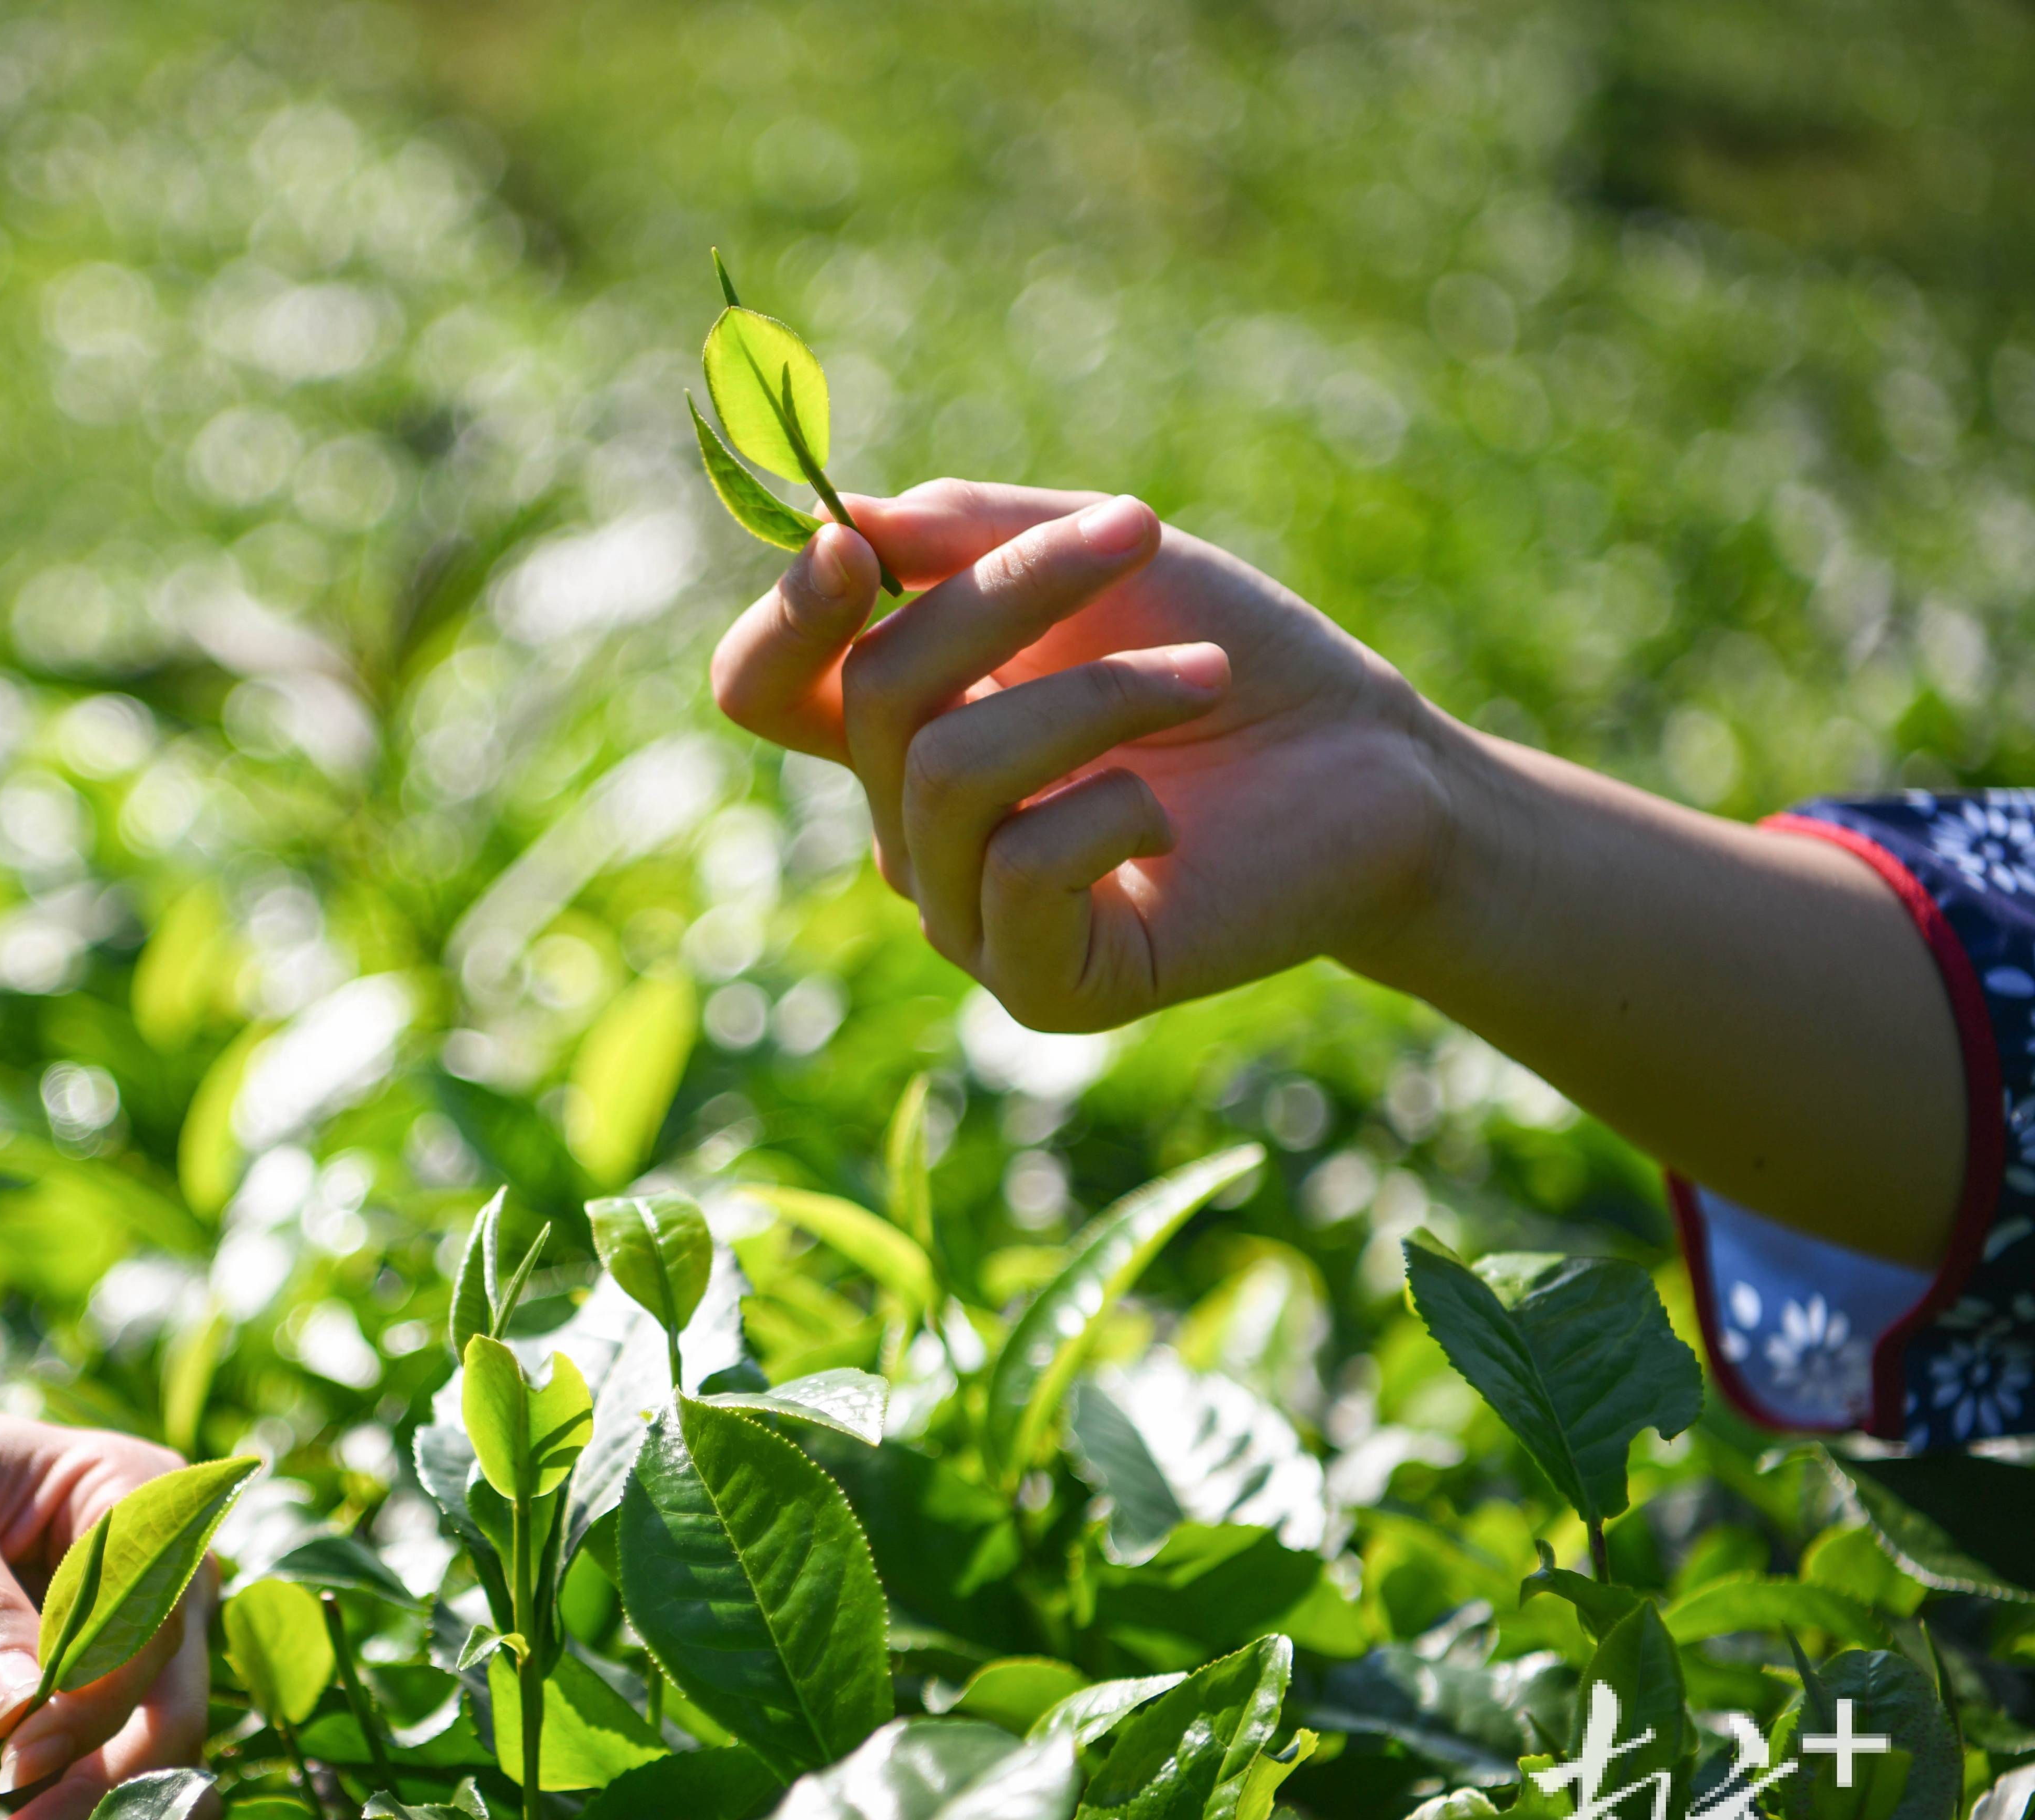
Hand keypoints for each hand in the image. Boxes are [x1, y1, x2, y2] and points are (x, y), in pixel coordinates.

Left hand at [0, 1380, 212, 1819]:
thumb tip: (20, 1711)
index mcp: (134, 1497)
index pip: (156, 1618)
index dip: (99, 1697)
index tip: (16, 1754)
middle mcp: (148, 1575)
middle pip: (169, 1700)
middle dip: (106, 1783)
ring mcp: (111, 1642)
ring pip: (142, 1753)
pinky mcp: (63, 1698)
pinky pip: (88, 1772)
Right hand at [711, 481, 1463, 1029]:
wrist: (1373, 772)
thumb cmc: (1231, 657)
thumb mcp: (1096, 560)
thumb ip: (961, 533)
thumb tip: (833, 516)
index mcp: (902, 728)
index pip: (764, 688)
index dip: (785, 619)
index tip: (854, 548)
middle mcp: (912, 828)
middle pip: (873, 696)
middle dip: (1007, 594)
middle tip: (1140, 531)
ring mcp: (968, 915)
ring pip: (948, 775)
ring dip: (1096, 693)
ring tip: (1206, 677)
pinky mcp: (1043, 984)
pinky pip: (1021, 872)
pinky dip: (1114, 810)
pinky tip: (1176, 818)